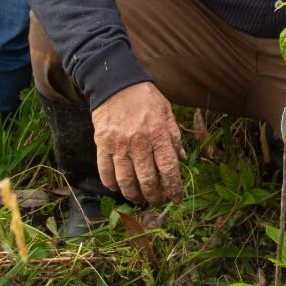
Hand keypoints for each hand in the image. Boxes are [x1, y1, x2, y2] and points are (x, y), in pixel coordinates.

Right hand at [92, 81, 184, 205]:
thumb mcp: (166, 111)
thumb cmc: (144, 96)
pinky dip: (112, 184)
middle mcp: (139, 142)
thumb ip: (174, 135)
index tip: (175, 197)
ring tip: (138, 199)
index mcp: (158, 133)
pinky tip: (118, 188)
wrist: (114, 83)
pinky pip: (106, 171)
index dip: (173, 187)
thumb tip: (183, 158)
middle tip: (157, 201)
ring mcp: (119, 145)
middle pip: (148, 179)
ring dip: (133, 195)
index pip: (169, 168)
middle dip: (154, 196)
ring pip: (126, 180)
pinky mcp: (102, 144)